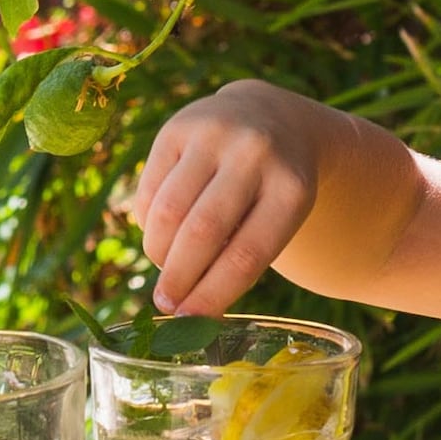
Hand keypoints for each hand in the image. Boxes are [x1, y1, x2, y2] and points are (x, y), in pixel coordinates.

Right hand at [125, 80, 332, 313]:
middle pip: (203, 232)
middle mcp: (254, 154)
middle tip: (166, 306)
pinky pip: (150, 191)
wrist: (270, 119)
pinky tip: (163, 233)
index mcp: (292, 187)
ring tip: (167, 269)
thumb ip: (245, 259)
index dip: (214, 293)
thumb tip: (190, 314)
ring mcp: (213, 135)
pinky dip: (149, 223)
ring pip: (168, 212)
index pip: (247, 254)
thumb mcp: (280, 218)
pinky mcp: (177, 127)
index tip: (190, 321)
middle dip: (179, 277)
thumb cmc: (273, 189)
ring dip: (159, 252)